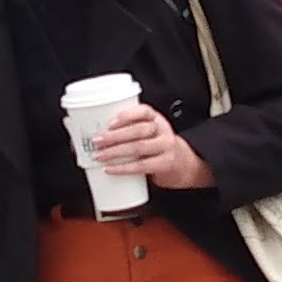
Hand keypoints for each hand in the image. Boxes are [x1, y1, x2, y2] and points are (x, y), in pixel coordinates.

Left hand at [92, 104, 211, 190]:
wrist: (184, 164)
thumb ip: (132, 129)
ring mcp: (166, 148)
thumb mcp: (151, 132)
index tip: (111, 122)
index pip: (144, 111)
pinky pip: (141, 166)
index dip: (127, 115)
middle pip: (138, 130)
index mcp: (156, 119)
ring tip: (99, 156)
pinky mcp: (165, 164)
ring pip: (138, 147)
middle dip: (114, 136)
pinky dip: (123, 168)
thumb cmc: (159, 146)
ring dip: (115, 152)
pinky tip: (110, 169)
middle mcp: (163, 131)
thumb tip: (99, 134)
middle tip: (97, 141)